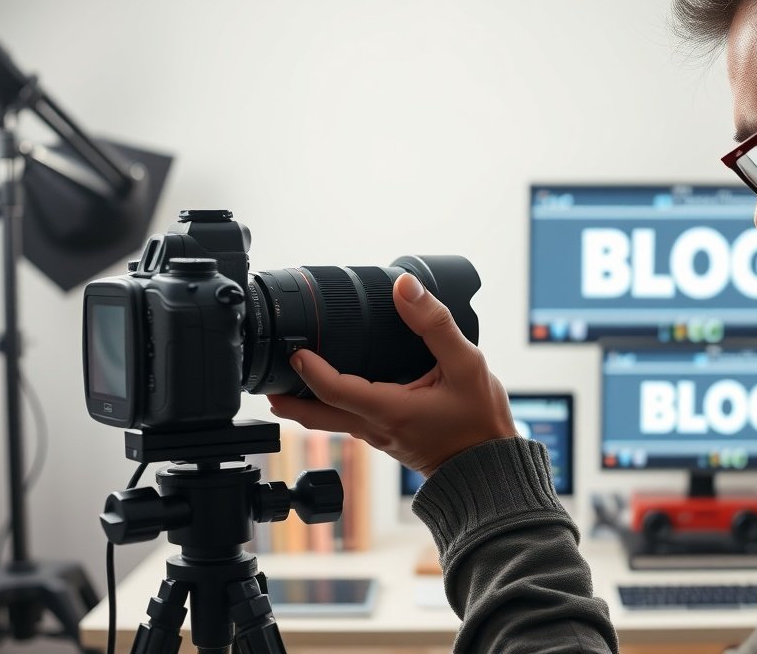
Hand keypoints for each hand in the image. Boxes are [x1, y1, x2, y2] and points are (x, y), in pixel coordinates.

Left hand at [267, 272, 516, 476]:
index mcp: (389, 410)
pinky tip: (336, 390)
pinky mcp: (388, 439)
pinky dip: (331, 405)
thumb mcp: (467, 364)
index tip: (295, 350)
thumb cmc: (480, 423)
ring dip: (305, 402)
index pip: (333, 390)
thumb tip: (405, 288)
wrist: (490, 469)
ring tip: (290, 380)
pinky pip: (349, 422)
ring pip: (330, 420)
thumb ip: (435, 324)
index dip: (309, 370)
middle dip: (286, 398)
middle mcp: (376, 427)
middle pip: (315, 416)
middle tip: (266, 378)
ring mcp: (380, 437)